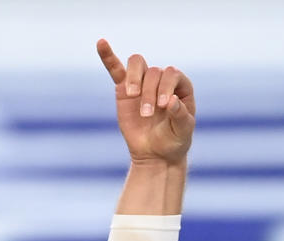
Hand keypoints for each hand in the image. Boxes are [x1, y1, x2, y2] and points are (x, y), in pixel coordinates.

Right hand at [97, 39, 195, 165]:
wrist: (155, 154)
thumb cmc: (173, 141)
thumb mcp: (182, 132)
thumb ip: (181, 116)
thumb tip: (172, 101)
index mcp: (181, 86)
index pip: (172, 74)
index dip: (167, 86)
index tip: (164, 105)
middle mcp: (162, 80)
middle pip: (153, 72)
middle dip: (149, 92)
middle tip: (146, 115)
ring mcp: (143, 82)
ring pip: (137, 64)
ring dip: (134, 79)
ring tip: (133, 96)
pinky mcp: (124, 88)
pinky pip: (115, 68)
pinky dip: (108, 55)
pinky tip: (101, 43)